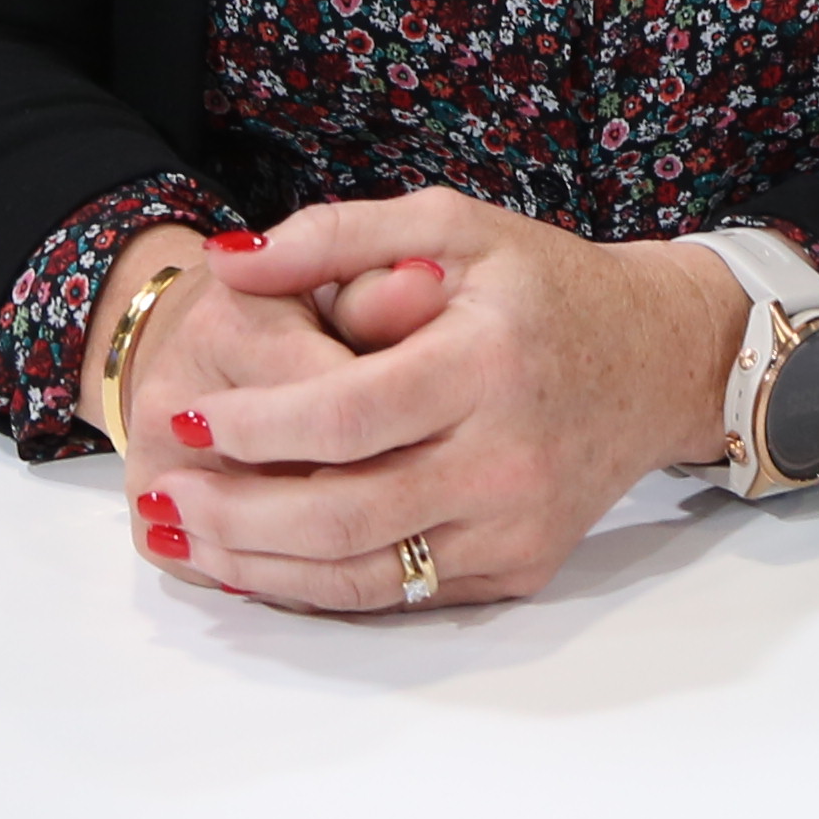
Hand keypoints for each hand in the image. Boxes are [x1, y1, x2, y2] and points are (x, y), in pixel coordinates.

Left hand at [121, 189, 743, 616]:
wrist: (656, 360)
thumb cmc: (543, 285)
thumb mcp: (451, 224)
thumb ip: (336, 235)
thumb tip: (226, 264)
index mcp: (486, 363)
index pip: (347, 415)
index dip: (255, 426)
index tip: (188, 417)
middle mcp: (507, 459)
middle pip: (344, 513)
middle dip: (235, 513)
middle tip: (161, 495)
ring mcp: (516, 527)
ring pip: (364, 575)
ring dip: (260, 566)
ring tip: (185, 537)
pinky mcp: (518, 569)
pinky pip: (401, 595)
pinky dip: (319, 586)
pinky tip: (257, 562)